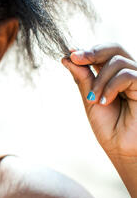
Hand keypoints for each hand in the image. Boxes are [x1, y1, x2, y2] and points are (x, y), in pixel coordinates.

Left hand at [61, 43, 136, 158]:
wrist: (123, 149)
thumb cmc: (109, 127)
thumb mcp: (90, 98)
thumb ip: (83, 78)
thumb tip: (68, 58)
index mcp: (115, 75)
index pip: (104, 53)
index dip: (87, 51)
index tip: (70, 54)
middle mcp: (130, 74)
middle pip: (115, 48)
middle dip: (92, 52)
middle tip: (76, 58)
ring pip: (118, 61)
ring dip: (99, 80)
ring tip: (93, 100)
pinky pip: (128, 75)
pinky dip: (111, 87)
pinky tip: (104, 101)